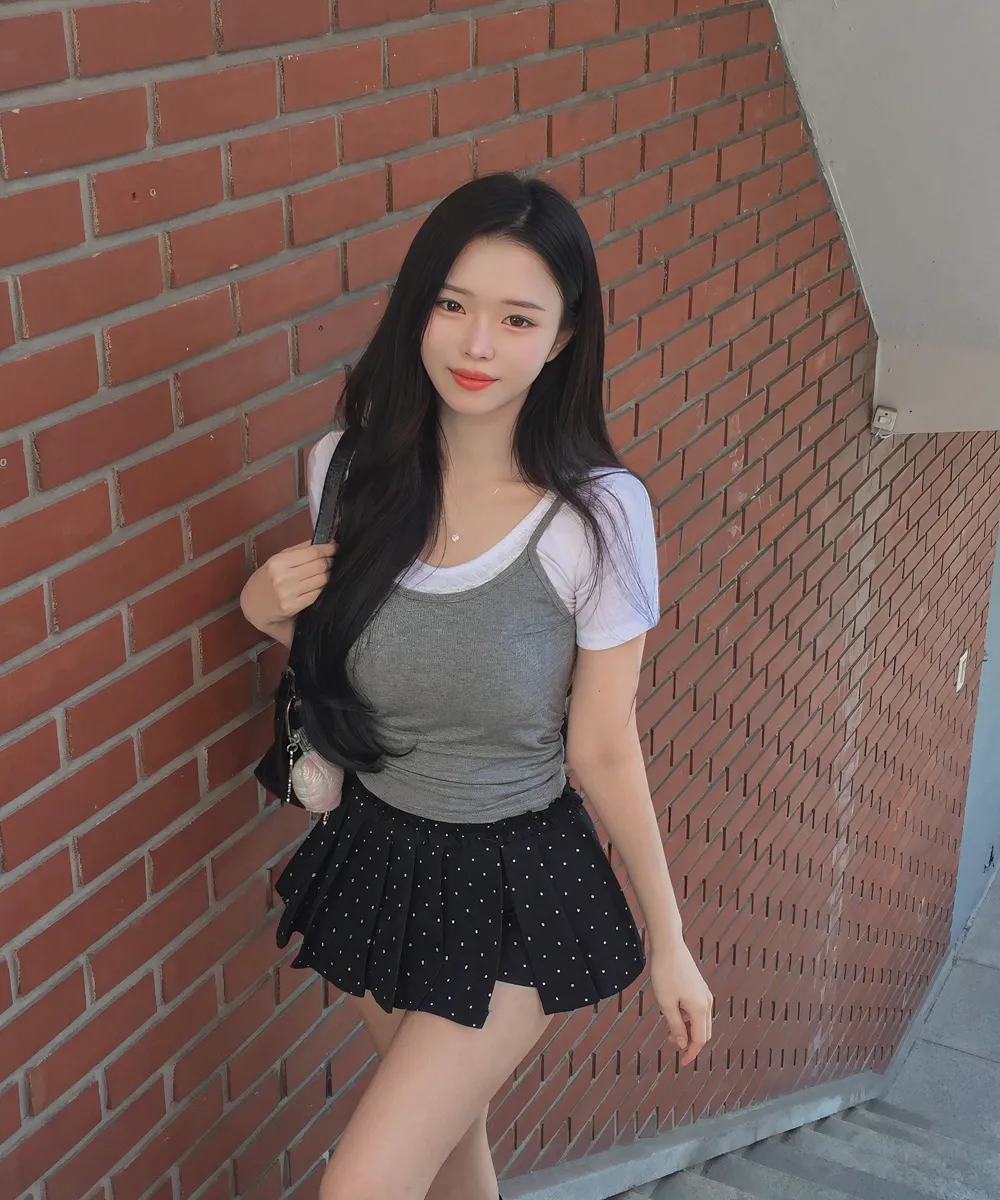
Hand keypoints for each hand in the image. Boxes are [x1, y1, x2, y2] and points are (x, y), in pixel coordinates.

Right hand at [263, 540, 335, 616]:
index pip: (311, 553)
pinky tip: (323, 586)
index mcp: (278, 561)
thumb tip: (321, 541)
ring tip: (329, 573)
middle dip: (330, 562)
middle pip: (319, 565)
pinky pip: (316, 594)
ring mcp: (288, 593)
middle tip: (334, 561)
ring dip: (329, 575)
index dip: (327, 549)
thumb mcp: (275, 561)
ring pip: (321, 580)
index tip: (335, 547)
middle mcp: (283, 576)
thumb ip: (297, 550)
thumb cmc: (264, 581)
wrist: (252, 607)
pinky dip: (323, 588)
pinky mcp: (292, 606)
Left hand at [649, 938, 712, 1066]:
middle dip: (690, 1043)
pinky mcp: (699, 987)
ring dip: (688, 1030)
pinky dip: (688, 1018)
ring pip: (700, 1021)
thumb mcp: (666, 1003)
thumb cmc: (665, 974)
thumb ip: (676, 1026)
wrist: (669, 946)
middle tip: (673, 1046)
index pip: (700, 1040)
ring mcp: (704, 993)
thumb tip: (683, 1045)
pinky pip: (697, 1009)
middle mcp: (706, 1002)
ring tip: (669, 1030)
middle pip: (703, 1032)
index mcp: (700, 1009)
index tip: (682, 1063)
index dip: (691, 1053)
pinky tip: (673, 1014)